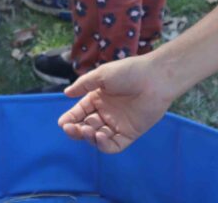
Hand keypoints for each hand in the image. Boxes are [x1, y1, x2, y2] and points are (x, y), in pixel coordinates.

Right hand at [58, 55, 174, 152]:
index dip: (70, 118)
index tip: (63, 123)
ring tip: (87, 130)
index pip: (80, 112)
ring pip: (97, 137)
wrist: (155, 78)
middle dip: (76, 130)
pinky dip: (104, 145)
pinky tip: (99, 136)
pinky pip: (114, 145)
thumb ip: (83, 85)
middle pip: (86, 126)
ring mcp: (118, 124)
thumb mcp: (101, 75)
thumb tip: (66, 93)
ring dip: (88, 137)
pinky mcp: (130, 133)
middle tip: (70, 129)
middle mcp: (107, 112)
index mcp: (98, 98)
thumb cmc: (129, 72)